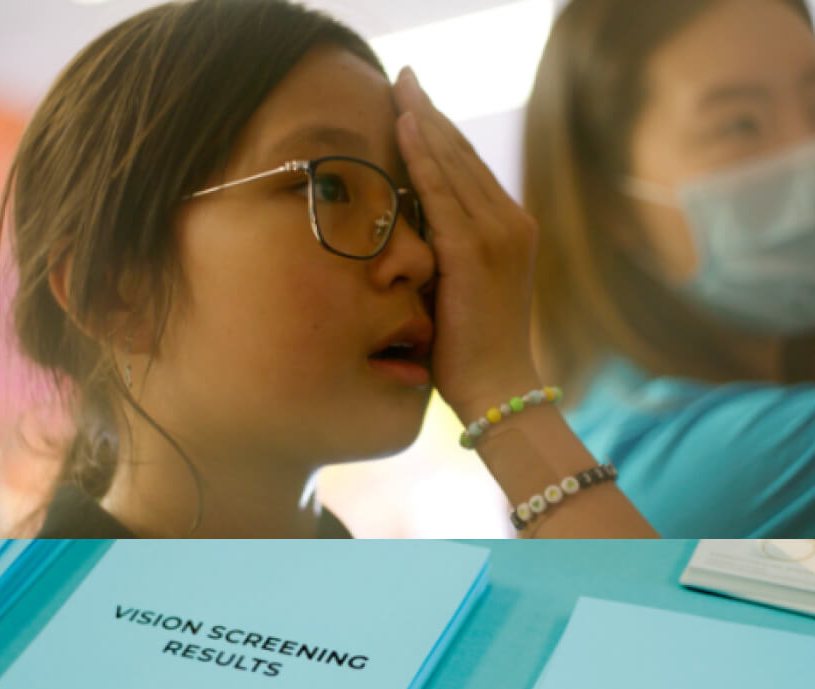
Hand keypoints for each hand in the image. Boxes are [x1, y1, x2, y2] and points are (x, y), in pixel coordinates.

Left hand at [392, 67, 539, 422]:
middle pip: (463, 155)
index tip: (415, 103)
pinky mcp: (475, 253)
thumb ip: (445, 253)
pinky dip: (423, 157)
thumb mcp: (460, 290)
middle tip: (405, 78)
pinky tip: (405, 124)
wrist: (498, 389)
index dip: (441, 133)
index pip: (469, 170)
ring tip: (400, 86)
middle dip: (431, 113)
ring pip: (454, 164)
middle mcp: (510, 223)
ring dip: (425, 121)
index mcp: (508, 230)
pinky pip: (443, 193)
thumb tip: (409, 231)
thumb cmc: (472, 349)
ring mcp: (497, 234)